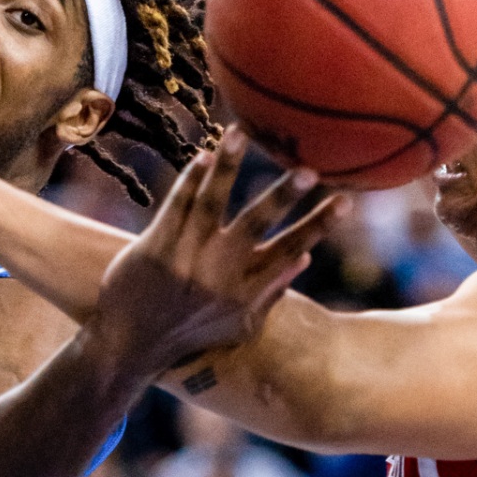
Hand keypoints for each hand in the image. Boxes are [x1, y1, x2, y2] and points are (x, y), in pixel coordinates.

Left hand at [90, 126, 347, 372]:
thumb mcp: (239, 324)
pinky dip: (190, 180)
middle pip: (256, 225)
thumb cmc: (190, 333)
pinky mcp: (156, 247)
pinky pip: (176, 205)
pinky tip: (204, 155)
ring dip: (228, 167)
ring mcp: (186, 257)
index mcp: (245, 289)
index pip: (291, 250)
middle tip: (309, 170)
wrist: (130, 344)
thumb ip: (271, 292)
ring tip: (240, 133)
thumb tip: (305, 258)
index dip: (319, 226)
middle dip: (283, 196)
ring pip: (212, 203)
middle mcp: (219, 272)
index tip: (346, 200)